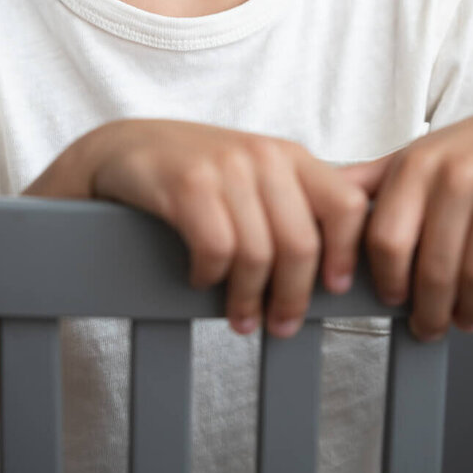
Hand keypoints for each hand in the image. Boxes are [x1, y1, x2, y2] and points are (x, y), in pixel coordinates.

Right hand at [33, 119, 371, 337]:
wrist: (125, 146)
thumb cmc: (198, 171)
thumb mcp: (255, 174)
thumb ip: (295, 203)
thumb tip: (346, 261)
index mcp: (290, 155)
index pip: (346, 205)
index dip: (347, 254)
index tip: (335, 289)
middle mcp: (263, 156)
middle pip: (302, 244)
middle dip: (293, 297)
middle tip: (281, 326)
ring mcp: (224, 167)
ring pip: (259, 255)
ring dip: (249, 299)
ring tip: (240, 317)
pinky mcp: (186, 184)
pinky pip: (216, 250)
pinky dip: (210, 277)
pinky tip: (200, 278)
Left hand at [336, 103, 472, 340]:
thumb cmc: (469, 153)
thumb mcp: (417, 159)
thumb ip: (370, 183)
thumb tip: (312, 205)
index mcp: (416, 163)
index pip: (387, 240)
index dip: (389, 282)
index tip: (396, 301)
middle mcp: (457, 170)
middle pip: (434, 267)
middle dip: (432, 311)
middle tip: (433, 327)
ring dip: (472, 310)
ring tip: (469, 318)